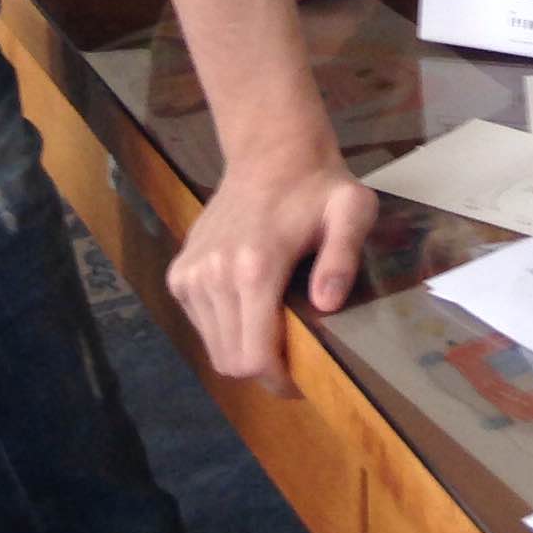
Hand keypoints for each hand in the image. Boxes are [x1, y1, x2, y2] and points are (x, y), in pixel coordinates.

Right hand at [169, 145, 375, 387]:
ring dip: (243, 351)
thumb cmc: (318, 186)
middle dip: (263, 372)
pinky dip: (225, 329)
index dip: (278, 380)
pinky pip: (201, 324)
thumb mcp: (352, 210)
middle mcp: (213, 275)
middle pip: (231, 360)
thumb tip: (327, 304)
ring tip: (275, 333)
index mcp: (254, 267)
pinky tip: (251, 307)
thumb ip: (343, 256)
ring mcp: (191, 274)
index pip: (253, 357)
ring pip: (213, 347)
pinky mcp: (180, 272)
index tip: (303, 379)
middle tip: (293, 360)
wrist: (271, 152)